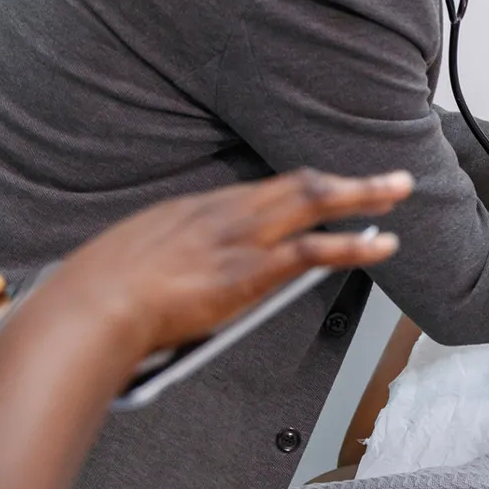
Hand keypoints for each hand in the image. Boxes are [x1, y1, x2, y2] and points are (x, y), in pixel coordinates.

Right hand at [44, 169, 412, 358]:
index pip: (263, 191)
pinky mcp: (250, 271)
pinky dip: (354, 245)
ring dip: (363, 196)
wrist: (90, 308)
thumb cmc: (98, 294)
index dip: (304, 189)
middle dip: (348, 181)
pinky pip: (315, 250)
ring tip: (398, 193)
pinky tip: (382, 244)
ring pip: (315, 203)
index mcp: (194, 209)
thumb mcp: (133, 259)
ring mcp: (240, 239)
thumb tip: (183, 274)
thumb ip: (169, 258)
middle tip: (386, 180)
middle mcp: (223, 213)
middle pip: (298, 185)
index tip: (328, 188)